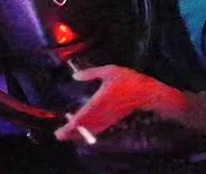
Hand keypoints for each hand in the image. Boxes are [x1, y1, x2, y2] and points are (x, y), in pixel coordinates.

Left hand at [54, 65, 173, 140]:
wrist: (145, 92)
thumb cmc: (127, 80)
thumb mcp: (109, 71)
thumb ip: (91, 73)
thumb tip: (75, 75)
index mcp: (98, 102)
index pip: (81, 118)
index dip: (70, 127)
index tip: (60, 131)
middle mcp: (102, 113)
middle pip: (83, 128)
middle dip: (70, 133)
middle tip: (59, 135)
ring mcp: (108, 118)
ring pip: (90, 130)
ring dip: (79, 133)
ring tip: (69, 132)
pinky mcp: (113, 119)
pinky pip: (99, 128)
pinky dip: (90, 130)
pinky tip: (85, 128)